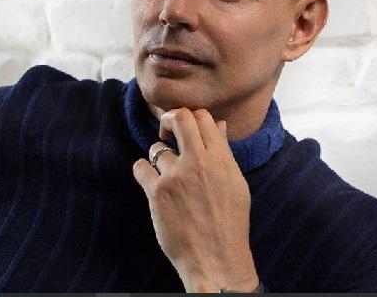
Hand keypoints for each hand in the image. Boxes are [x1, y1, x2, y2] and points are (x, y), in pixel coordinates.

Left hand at [132, 108, 259, 291]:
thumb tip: (218, 124)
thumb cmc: (229, 224)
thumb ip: (224, 152)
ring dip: (157, 157)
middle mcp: (198, 163)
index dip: (190, 116)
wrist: (216, 259)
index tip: (183, 129)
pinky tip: (151, 183)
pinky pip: (140, 166)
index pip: (202, 116)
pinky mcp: (157, 192)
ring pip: (156, 147)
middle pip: (179, 118)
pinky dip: (143, 172)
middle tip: (166, 132)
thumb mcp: (236, 184)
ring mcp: (176, 176)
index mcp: (221, 159)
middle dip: (169, 119)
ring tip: (165, 174)